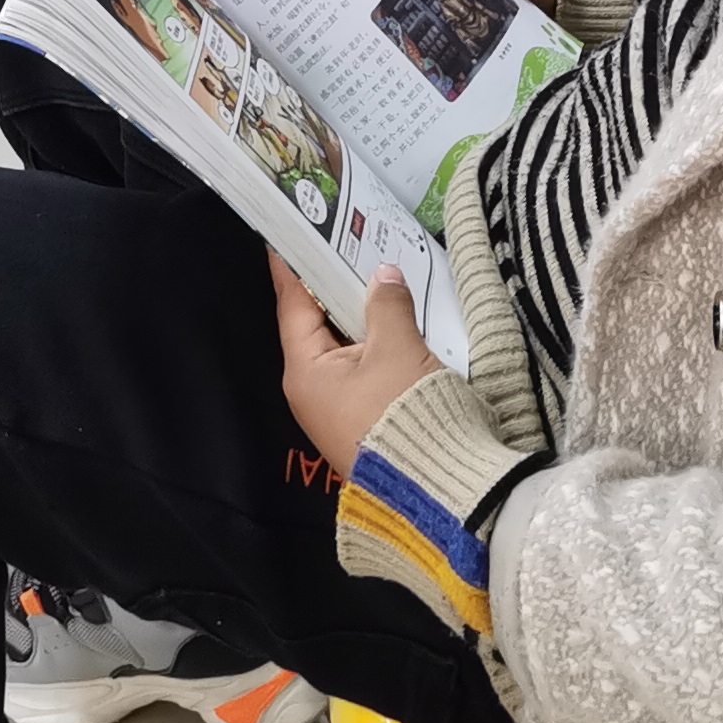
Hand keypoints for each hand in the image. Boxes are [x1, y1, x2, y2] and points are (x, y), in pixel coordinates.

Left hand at [272, 252, 440, 469]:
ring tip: (374, 273)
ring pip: (343, 348)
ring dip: (359, 316)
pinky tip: (395, 320)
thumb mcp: (397, 348)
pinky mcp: (363, 421)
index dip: (292, 267)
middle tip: (344, 243)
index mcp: (305, 372)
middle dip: (332, 287)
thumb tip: (383, 276)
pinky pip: (362, 369)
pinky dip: (374, 342)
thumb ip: (388, 304)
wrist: (435, 489)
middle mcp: (312, 392)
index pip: (293, 305)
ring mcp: (337, 410)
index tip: (287, 234)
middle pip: (316, 326)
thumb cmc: (404, 413)